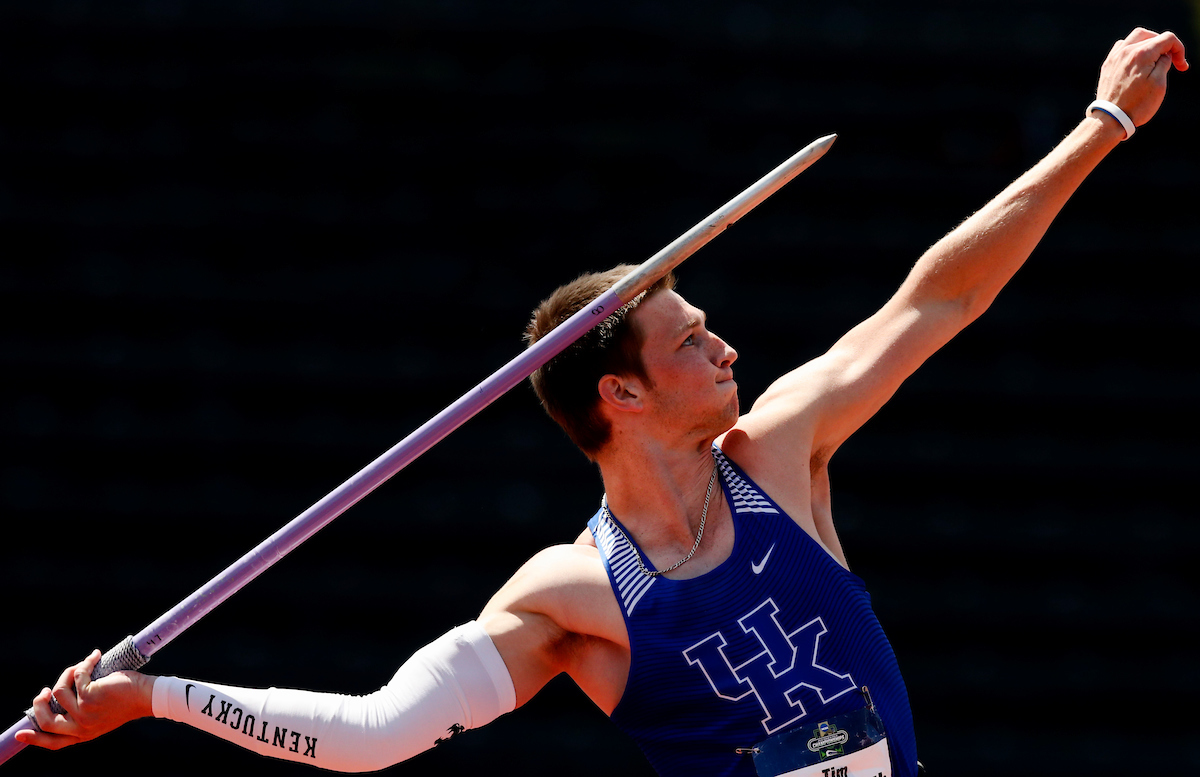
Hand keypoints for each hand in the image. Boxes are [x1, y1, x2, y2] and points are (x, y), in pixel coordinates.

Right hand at [15, 650, 154, 750]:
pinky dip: (85, 662)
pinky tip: (95, 657)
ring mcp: (84, 712)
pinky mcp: (90, 695)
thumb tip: (57, 698)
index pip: (53, 743)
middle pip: (46, 720)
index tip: (20, 733)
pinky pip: (77, 675)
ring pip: (59, 692)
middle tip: (46, 690)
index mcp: (83, 735)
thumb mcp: (100, 715)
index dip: (34, 738)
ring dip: (67, 674)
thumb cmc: (126, 701)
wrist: (147, 697)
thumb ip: (81, 713)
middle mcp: (81, 727)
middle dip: (40, 703)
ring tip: (81, 665)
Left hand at [1096, 28, 1187, 128]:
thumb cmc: (1137, 104)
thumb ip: (1164, 63)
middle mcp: (1126, 51)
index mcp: (1141, 53)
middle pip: (1151, 36)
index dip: (1179, 50)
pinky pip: (1122, 47)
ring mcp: (1114, 57)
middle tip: (1170, 61)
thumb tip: (1164, 53)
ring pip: (1135, 38)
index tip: (1181, 66)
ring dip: (1149, 44)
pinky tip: (1138, 61)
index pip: (1167, 39)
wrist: (1110, 119)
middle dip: (1165, 45)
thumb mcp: (1159, 83)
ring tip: (1155, 59)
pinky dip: (1134, 49)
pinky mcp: (1108, 65)